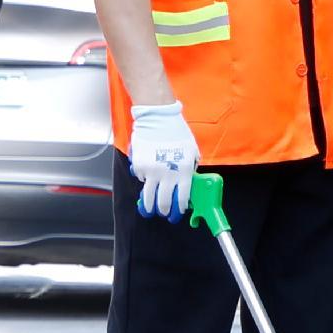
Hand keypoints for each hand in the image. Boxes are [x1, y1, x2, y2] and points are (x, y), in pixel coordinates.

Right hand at [124, 101, 199, 221]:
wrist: (159, 118)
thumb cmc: (177, 132)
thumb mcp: (192, 152)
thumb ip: (190, 169)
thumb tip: (187, 184)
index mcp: (184, 171)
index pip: (181, 198)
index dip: (179, 210)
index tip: (177, 213)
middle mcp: (168, 174)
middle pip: (164, 202)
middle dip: (164, 211)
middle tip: (163, 213)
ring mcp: (152, 171)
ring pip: (149, 196)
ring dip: (149, 206)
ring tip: (148, 210)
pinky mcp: (140, 166)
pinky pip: (142, 179)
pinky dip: (144, 180)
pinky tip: (148, 175)